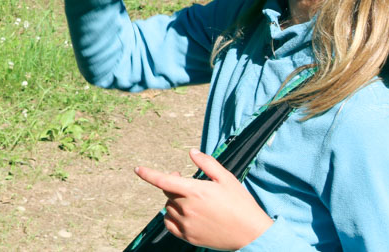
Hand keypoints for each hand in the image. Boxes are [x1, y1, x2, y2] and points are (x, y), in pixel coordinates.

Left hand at [134, 150, 273, 250]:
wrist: (251, 233)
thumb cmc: (240, 203)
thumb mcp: (226, 179)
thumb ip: (207, 164)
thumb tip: (191, 152)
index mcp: (195, 191)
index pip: (163, 180)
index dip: (148, 174)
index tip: (137, 169)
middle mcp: (187, 208)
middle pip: (168, 193)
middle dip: (174, 186)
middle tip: (187, 184)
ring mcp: (187, 224)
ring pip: (169, 208)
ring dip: (175, 201)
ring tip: (193, 201)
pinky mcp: (189, 237)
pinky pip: (170, 224)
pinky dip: (172, 217)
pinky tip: (184, 214)